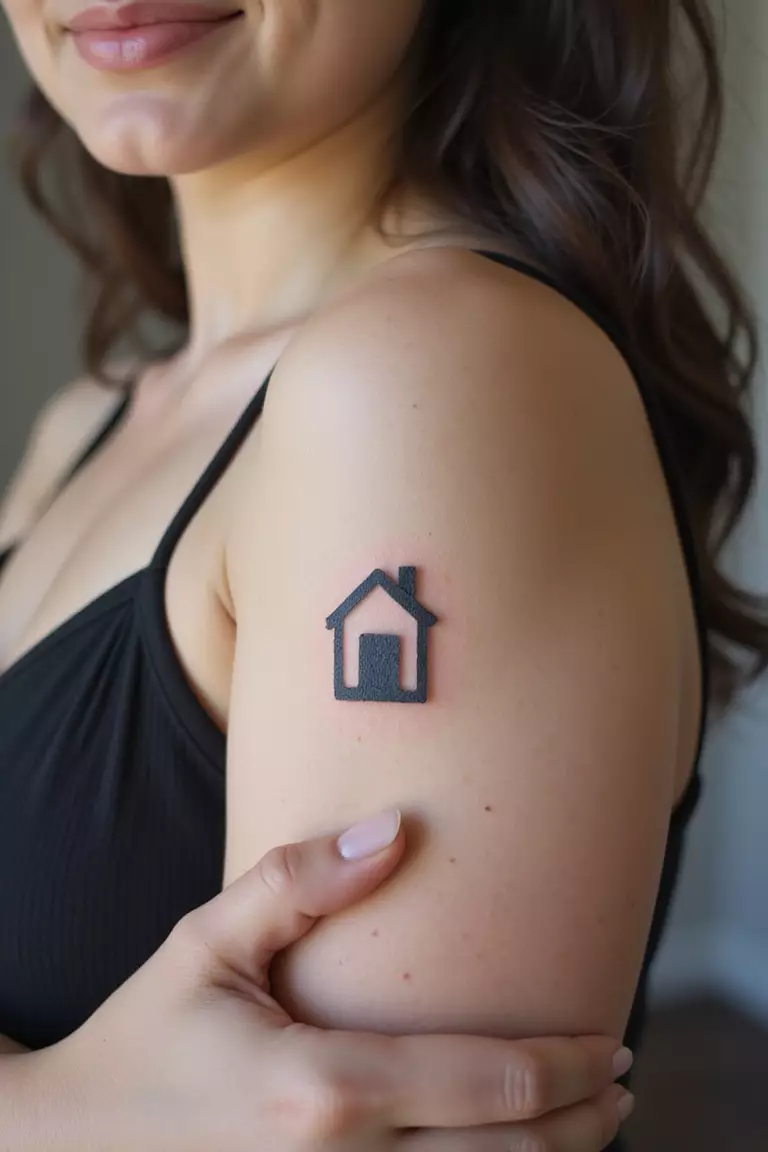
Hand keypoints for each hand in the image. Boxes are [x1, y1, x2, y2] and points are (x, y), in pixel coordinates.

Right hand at [41, 809, 632, 1150]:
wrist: (68, 1145)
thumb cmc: (142, 1035)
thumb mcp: (206, 941)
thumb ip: (298, 882)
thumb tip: (394, 829)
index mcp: (320, 1091)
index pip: (486, 1086)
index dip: (567, 1069)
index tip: (614, 1044)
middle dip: (581, 1124)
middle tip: (624, 1082)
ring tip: (590, 1127)